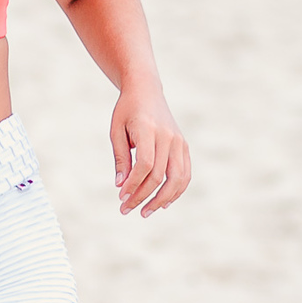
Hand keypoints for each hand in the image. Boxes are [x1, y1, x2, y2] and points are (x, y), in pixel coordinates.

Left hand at [110, 85, 190, 216]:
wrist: (146, 91)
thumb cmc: (126, 110)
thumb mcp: (116, 130)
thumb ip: (120, 158)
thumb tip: (121, 185)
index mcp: (149, 130)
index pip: (145, 165)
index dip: (134, 184)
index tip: (121, 197)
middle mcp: (168, 136)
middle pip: (160, 175)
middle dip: (143, 196)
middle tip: (126, 209)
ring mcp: (179, 142)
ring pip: (177, 178)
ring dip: (162, 199)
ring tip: (146, 211)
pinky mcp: (184, 146)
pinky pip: (185, 173)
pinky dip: (177, 190)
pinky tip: (163, 203)